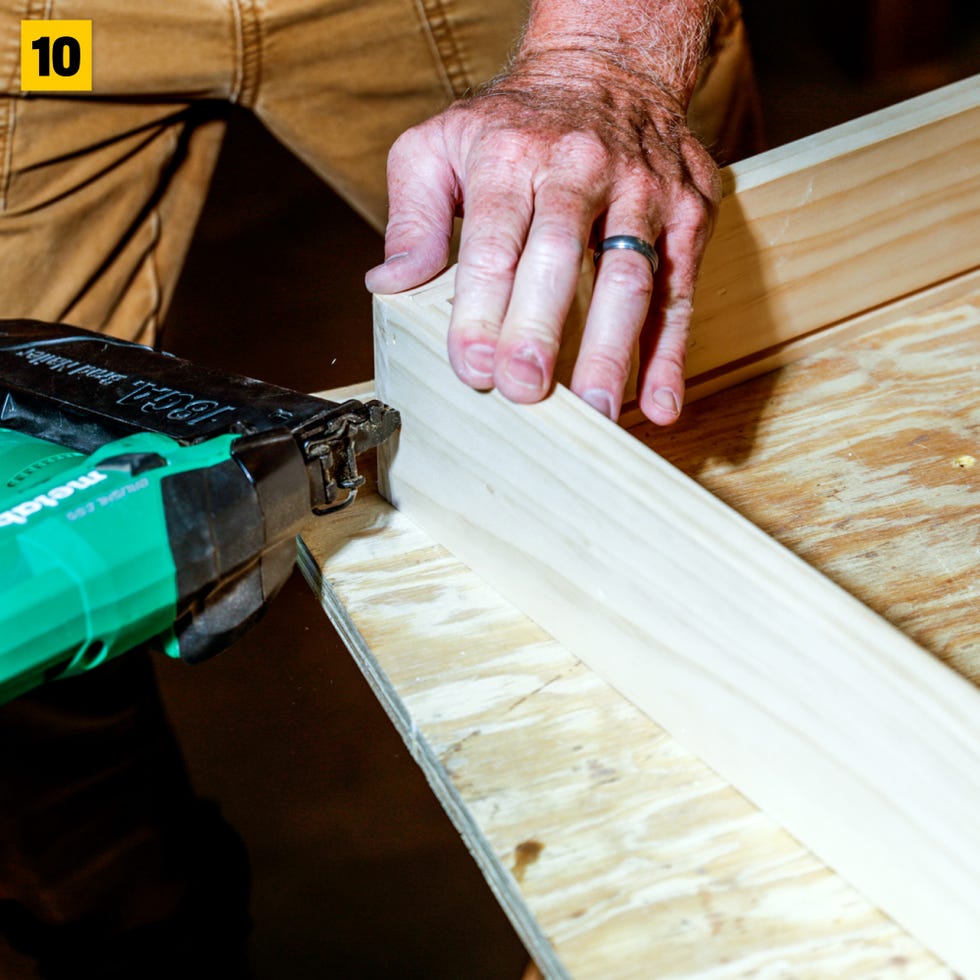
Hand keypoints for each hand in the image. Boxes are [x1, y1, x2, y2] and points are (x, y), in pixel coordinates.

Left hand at [365, 51, 720, 423]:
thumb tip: (389, 282)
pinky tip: (661, 402)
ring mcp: (642, 190)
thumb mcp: (440, 144)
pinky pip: (680, 289)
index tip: (473, 365)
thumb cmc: (515, 123)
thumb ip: (412, 215)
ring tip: (595, 411)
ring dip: (613, 349)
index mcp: (512, 154)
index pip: (494, 238)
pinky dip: (673, 350)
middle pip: (561, 256)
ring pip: (631, 276)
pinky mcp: (688, 213)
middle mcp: (581, 167)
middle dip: (541, 328)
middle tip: (524, 389)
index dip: (483, 306)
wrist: (608, 66)